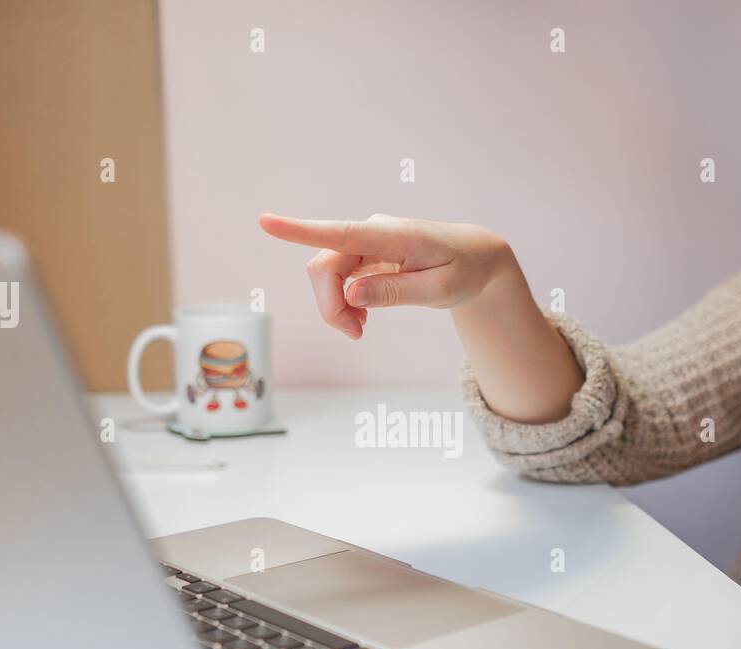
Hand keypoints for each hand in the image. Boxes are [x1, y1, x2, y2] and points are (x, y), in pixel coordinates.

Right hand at [258, 212, 512, 338]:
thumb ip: (395, 292)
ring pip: (328, 275)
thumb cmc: (462, 270)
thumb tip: (351, 293)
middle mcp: (373, 231)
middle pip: (325, 267)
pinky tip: (360, 318)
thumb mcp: (439, 291)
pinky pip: (338, 278)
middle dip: (330, 306)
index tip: (265, 222)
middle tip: (356, 335)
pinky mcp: (365, 252)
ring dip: (336, 307)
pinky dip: (343, 302)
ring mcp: (366, 240)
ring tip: (359, 330)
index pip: (340, 232)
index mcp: (394, 236)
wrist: (475, 257)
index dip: (299, 231)